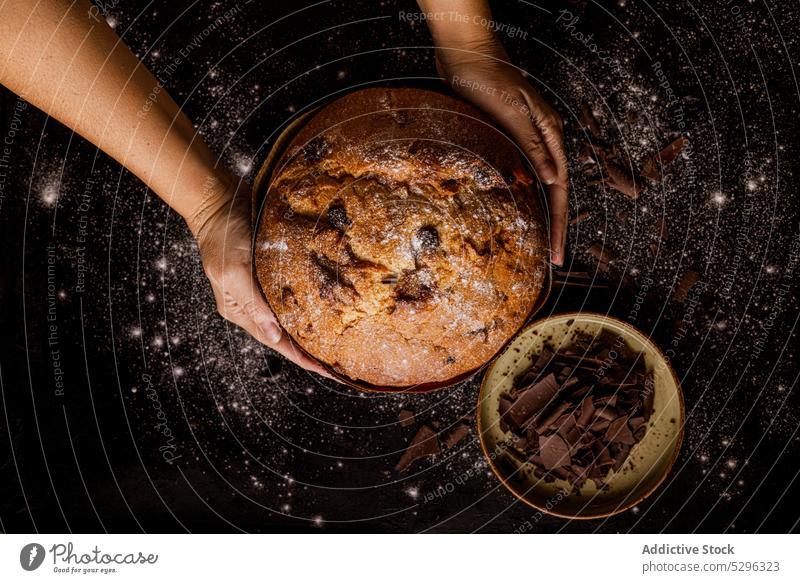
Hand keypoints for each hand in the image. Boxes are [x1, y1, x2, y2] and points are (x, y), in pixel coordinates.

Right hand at [189, 179, 332, 377]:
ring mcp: (262, 286)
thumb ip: (253, 303)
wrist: (219, 198)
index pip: (274, 341)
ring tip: (337, 338)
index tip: (324, 370)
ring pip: (291, 314)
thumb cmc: (221, 234)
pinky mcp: (272, 269)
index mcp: (240, 310)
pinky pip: (294, 290)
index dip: (300, 357)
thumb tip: (273, 333)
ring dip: (312, 326)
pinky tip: (328, 303)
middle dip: (309, 347)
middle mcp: (253, 303)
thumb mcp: (234, 270)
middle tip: (339, 359)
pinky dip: (311, 300)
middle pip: (285, 333)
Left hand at [435, 39, 568, 265]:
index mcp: (550, 134)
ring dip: (539, 216)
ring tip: (539, 247)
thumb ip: (530, 145)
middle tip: (553, 262)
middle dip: (554, 228)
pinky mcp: (506, 140)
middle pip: (553, 193)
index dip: (560, 225)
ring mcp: (525, 141)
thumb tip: (551, 179)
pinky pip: (518, 177)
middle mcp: (542, 140)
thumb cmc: (486, 77)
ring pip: (537, 188)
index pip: (560, 189)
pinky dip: (521, 199)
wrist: (464, 53)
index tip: (558, 255)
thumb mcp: (509, 112)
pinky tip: (515, 215)